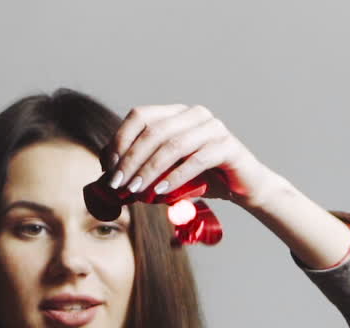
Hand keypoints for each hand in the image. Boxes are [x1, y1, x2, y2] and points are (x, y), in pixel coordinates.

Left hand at [101, 104, 282, 208]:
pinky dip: (176, 176)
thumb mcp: (167, 172)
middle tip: (118, 185)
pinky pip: (197, 159)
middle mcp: (194, 114)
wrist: (243, 187)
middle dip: (131, 160)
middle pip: (153, 132)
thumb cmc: (203, 179)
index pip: (140, 116)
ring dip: (150, 170)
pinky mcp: (227, 146)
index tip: (109, 168)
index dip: (120, 141)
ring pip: (173, 145)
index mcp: (176, 114)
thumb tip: (106, 177)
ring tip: (136, 191)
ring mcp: (213, 127)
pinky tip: (162, 191)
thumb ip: (142, 169)